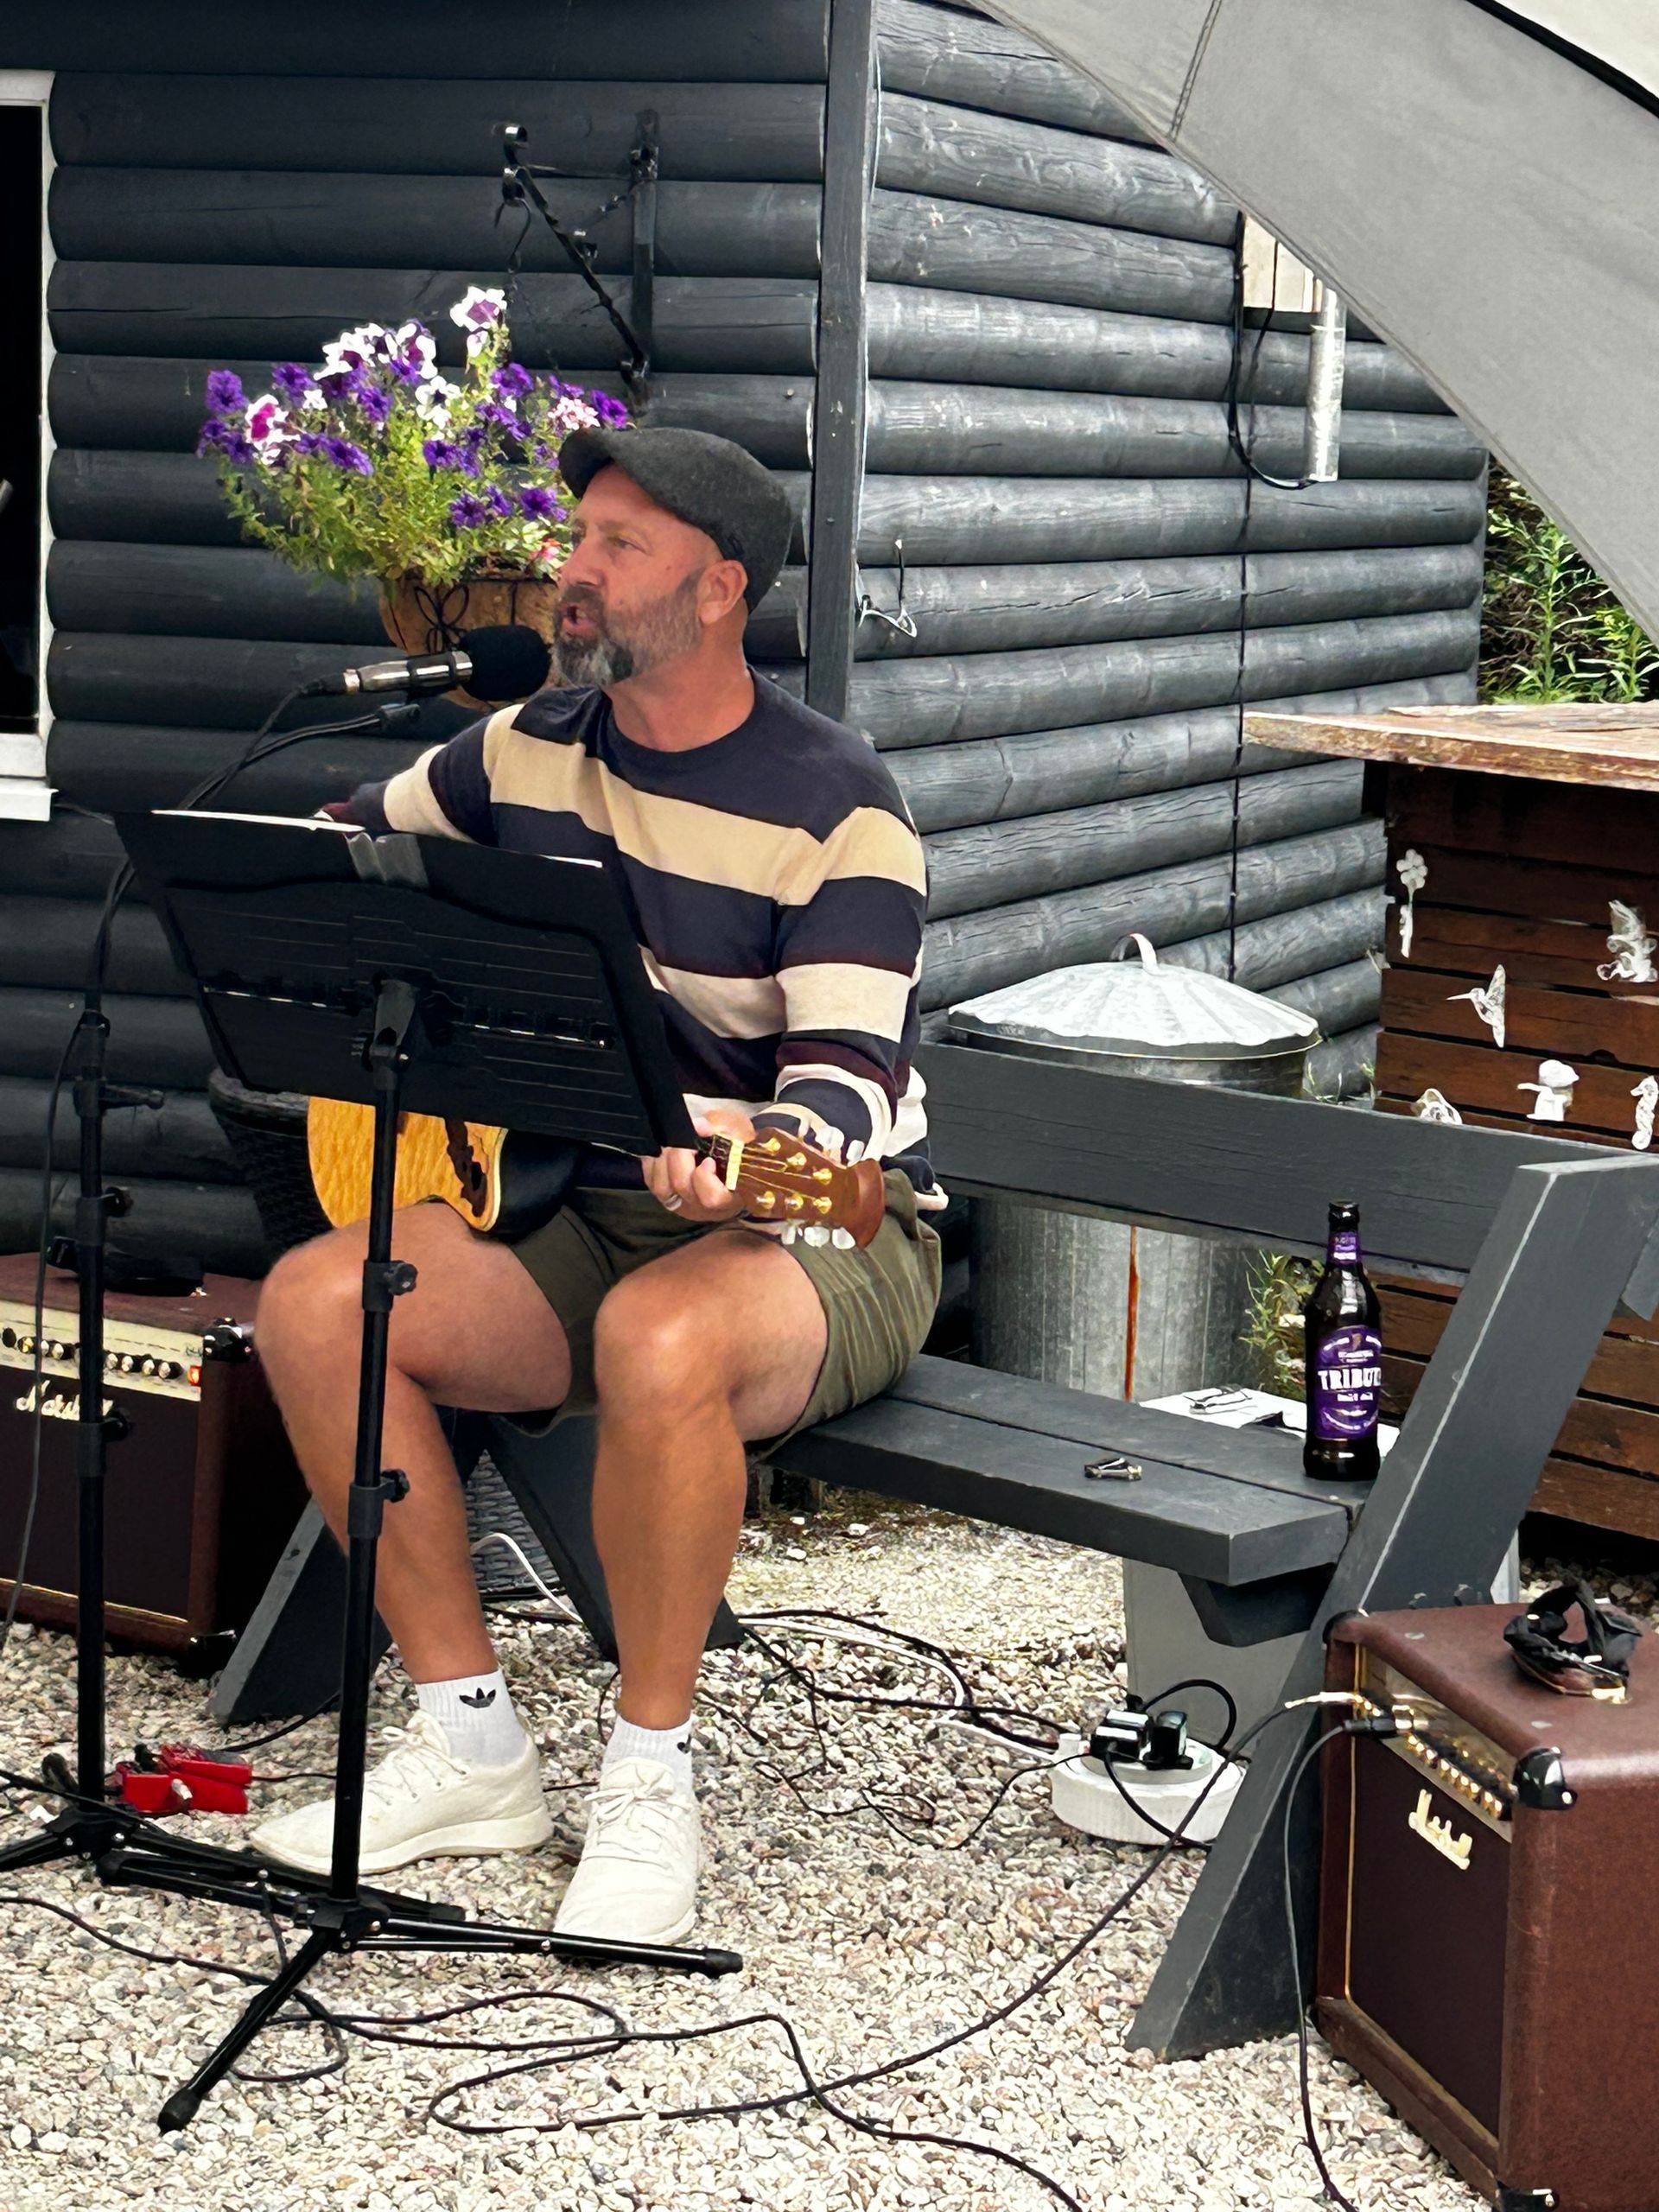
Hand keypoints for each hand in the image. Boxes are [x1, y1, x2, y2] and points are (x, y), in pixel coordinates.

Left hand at [643, 1107, 754, 1224]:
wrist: (728, 1164)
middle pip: (681, 1186)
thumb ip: (724, 1133)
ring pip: (662, 1187)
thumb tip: (701, 1126)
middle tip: (687, 1137)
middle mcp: (703, 1206)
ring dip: (664, 1159)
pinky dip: (652, 1162)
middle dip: (680, 1155)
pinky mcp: (664, 1197)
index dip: (704, 1177)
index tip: (708, 1160)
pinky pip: (650, 1181)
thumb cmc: (736, 1153)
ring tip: (673, 1143)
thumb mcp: (740, 1140)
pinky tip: (662, 1149)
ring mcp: (681, 1204)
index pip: (712, 1197)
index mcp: (728, 1197)